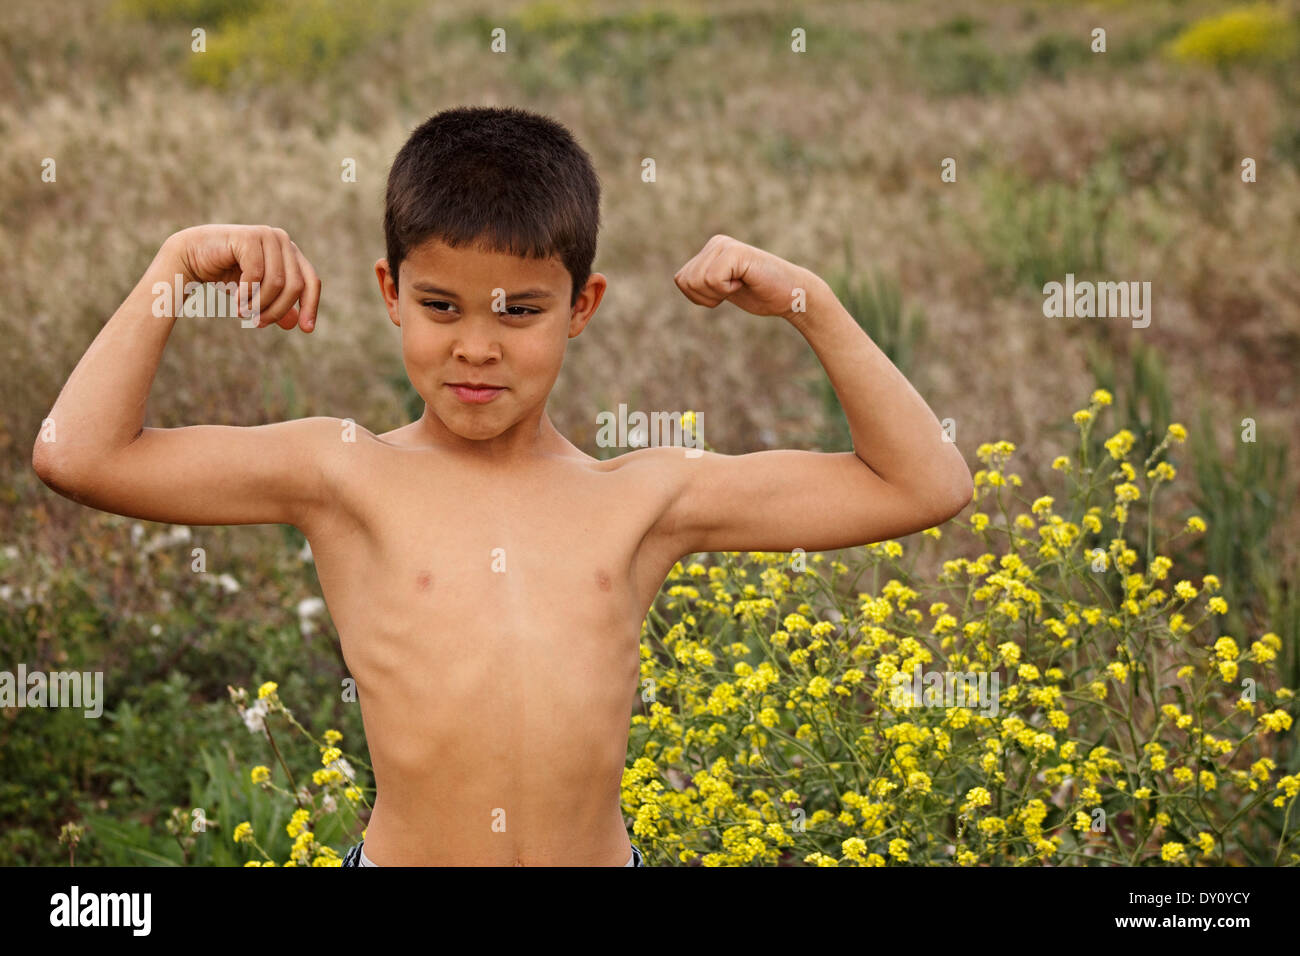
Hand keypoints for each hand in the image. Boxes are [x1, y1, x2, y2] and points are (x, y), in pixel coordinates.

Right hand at [164, 224, 320, 330]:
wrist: (190, 257)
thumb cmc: (226, 274)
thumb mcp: (256, 294)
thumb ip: (276, 305)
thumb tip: (295, 324)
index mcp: (290, 252)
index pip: (311, 281)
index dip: (311, 306)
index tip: (306, 331)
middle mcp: (282, 240)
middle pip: (295, 286)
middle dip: (277, 310)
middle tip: (257, 324)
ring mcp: (267, 236)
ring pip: (277, 283)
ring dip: (259, 304)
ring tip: (242, 313)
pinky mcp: (249, 237)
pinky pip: (257, 275)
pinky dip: (247, 293)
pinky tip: (236, 301)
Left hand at [673, 234, 822, 321]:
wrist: (792, 296)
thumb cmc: (761, 295)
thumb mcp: (723, 290)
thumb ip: (702, 282)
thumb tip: (678, 279)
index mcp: (710, 250)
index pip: (681, 280)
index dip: (700, 297)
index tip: (726, 293)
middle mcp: (715, 243)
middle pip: (685, 281)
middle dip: (707, 297)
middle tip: (734, 290)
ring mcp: (725, 245)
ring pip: (697, 280)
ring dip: (717, 293)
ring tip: (740, 284)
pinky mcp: (735, 252)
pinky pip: (712, 279)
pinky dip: (727, 289)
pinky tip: (744, 281)